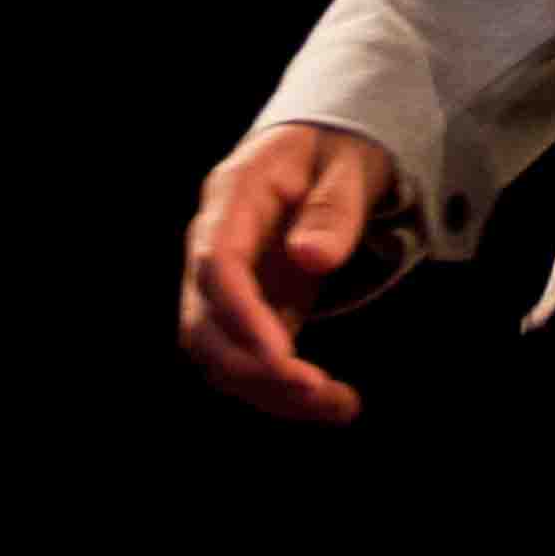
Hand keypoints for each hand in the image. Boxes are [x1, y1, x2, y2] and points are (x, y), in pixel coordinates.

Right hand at [177, 119, 400, 424]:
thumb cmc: (339, 149)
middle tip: (316, 392)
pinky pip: (250, 359)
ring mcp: (228, 281)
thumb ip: (333, 205)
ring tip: (339, 406)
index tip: (283, 355)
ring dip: (270, 390)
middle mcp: (215, 242)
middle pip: (204, 322)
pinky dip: (285, 388)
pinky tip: (335, 403)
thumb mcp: (350, 162)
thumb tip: (310, 257)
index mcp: (234, 193)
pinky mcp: (250, 309)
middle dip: (252, 368)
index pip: (216, 264)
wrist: (331, 149)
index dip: (241, 315)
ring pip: (220, 354)